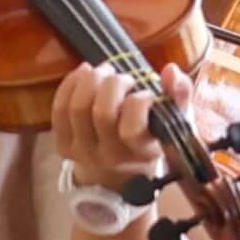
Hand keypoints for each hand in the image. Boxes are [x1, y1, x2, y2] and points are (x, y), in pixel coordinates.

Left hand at [49, 58, 185, 196]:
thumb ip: (179, 94)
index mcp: (140, 154)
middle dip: (114, 84)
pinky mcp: (64, 145)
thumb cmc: (152, 137)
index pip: (131, 129)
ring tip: (105, 72)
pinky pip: (60, 109)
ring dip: (92, 80)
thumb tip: (170, 70)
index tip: (148, 95)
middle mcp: (110, 158)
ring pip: (78, 107)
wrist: (122, 170)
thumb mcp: (174, 120)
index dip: (139, 102)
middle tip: (125, 78)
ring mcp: (84, 153)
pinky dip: (71, 84)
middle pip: (102, 113)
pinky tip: (84, 72)